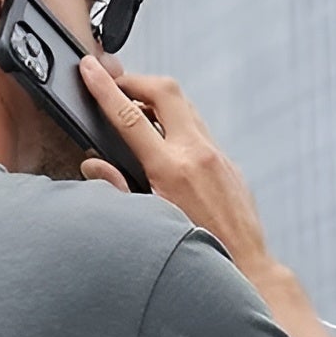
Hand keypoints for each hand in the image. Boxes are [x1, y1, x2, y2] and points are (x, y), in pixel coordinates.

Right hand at [77, 55, 275, 277]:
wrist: (246, 266)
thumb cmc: (196, 252)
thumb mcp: (148, 223)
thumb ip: (118, 189)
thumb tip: (94, 165)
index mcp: (171, 170)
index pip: (129, 117)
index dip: (104, 88)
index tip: (89, 69)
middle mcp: (197, 154)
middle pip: (165, 90)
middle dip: (136, 80)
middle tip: (116, 84)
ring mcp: (217, 155)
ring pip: (184, 106)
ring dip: (157, 102)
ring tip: (136, 115)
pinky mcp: (229, 162)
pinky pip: (198, 130)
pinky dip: (176, 126)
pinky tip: (164, 146)